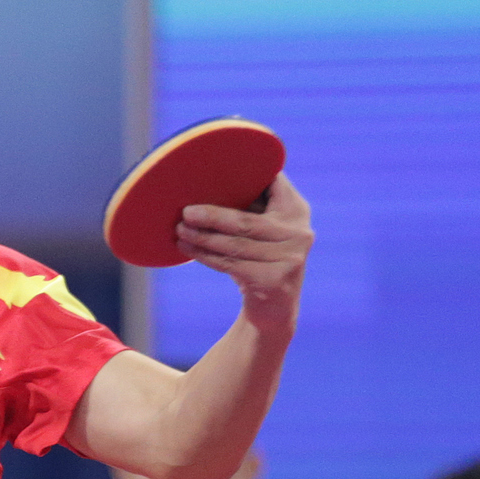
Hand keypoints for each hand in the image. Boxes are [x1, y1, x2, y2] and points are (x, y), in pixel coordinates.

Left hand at [176, 172, 312, 333]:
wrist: (275, 307)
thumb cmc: (260, 255)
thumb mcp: (263, 225)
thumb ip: (249, 202)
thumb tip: (204, 177)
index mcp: (296, 209)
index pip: (271, 182)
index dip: (245, 175)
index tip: (211, 171)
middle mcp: (299, 232)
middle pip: (246, 221)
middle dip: (212, 216)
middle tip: (185, 212)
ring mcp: (289, 259)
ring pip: (234, 245)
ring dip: (202, 238)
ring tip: (180, 230)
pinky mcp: (274, 281)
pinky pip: (230, 265)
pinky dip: (205, 256)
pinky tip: (187, 248)